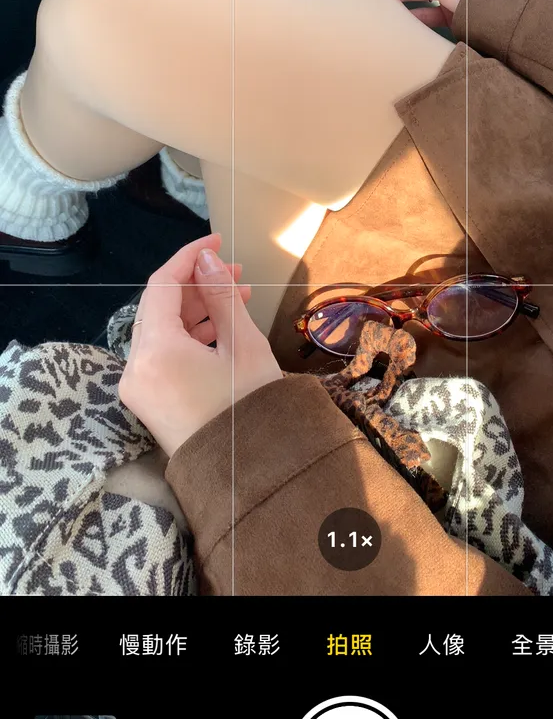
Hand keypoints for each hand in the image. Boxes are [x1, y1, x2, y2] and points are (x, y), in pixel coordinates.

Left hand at [119, 232, 282, 456]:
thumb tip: (205, 258)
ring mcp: (139, 387)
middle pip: (159, 307)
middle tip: (235, 271)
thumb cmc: (251, 409)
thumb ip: (221, 295)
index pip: (162, 285)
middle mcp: (135, 367)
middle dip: (196, 284)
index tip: (217, 241)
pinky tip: (223, 327)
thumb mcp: (244, 345)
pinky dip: (190, 337)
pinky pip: (164, 355)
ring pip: (162, 331)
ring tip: (239, 296)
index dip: (189, 256)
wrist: (248, 478)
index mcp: (155, 350)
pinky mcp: (149, 402)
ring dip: (197, 309)